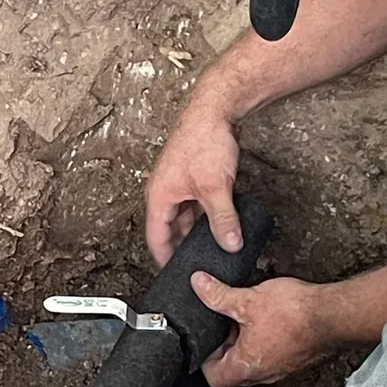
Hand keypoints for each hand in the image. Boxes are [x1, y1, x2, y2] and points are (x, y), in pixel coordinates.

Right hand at [145, 108, 241, 265]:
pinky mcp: (190, 179)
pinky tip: (220, 224)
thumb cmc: (204, 141)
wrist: (214, 110)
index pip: (156, 239)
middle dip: (184, 247)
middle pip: (170, 230)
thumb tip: (230, 244)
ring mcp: (177, 185)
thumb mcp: (216, 187)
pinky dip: (204, 217)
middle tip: (199, 264)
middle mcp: (163, 192)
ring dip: (196, 231)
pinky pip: (194, 206)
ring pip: (184, 218)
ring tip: (212, 247)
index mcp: (158, 197)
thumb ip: (223, 220)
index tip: (176, 276)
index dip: (166, 260)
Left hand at [191, 272, 332, 386]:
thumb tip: (199, 285)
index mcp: (247, 367)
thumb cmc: (295, 313)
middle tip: (225, 324)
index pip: (213, 378)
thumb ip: (219, 295)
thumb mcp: (248, 299)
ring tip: (247, 319)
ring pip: (254, 364)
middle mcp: (264, 375)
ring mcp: (282, 370)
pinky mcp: (296, 361)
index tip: (206, 339)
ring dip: (246, 345)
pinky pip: (272, 357)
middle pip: (233, 372)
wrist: (334, 315)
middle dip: (226, 348)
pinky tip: (269, 320)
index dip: (205, 360)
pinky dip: (265, 342)